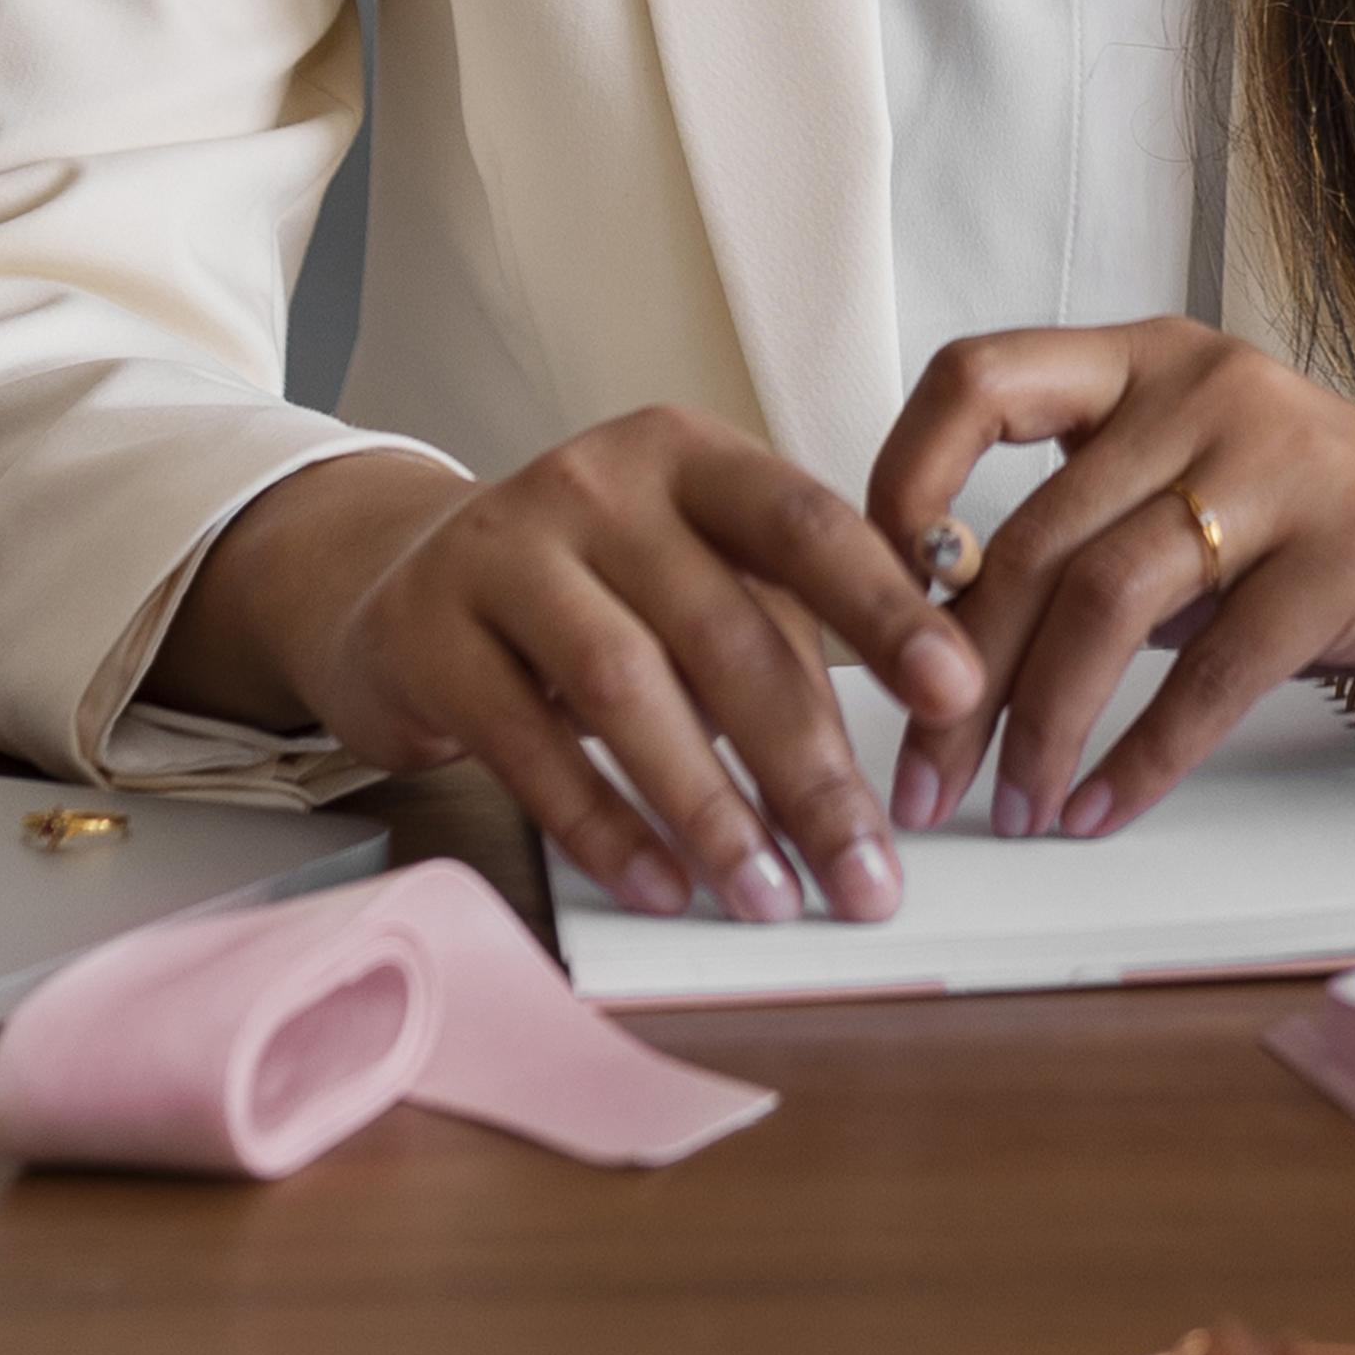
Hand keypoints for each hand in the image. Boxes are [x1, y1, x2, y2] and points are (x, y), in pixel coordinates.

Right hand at [159, 422, 989, 925]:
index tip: (957, 692)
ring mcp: (503, 553)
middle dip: (807, 766)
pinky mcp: (431, 636)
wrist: (397, 584)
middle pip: (723, 629)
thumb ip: (782, 630)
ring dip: (711, 807)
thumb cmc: (590, 590)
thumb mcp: (691, 572)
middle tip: (867, 872)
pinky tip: (665, 885)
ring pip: (627, 687)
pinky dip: (606, 825)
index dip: (885, 608)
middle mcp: (598, 484)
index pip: (806, 522)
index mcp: (690, 457)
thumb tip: (899, 754)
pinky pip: (531, 744)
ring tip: (771, 897)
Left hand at [856, 322, 1354, 838]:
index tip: (865, 599)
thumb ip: (1097, 536)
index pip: (979, 378)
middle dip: (954, 677)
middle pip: (1032, 533)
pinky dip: (1142, 756)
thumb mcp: (1208, 506)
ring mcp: (1284, 464)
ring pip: (1104, 601)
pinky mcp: (1350, 557)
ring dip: (1038, 727)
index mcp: (1153, 361)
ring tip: (1010, 810)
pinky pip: (1210, 670)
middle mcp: (1207, 389)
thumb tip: (936, 633)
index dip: (900, 479)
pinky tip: (1103, 809)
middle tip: (917, 780)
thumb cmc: (1349, 541)